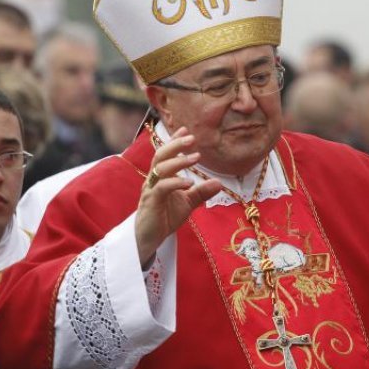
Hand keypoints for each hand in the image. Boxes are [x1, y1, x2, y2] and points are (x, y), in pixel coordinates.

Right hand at [134, 127, 221, 266]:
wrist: (149, 239)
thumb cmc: (165, 217)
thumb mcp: (187, 204)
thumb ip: (201, 192)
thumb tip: (219, 182)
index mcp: (160, 177)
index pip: (165, 154)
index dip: (174, 141)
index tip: (186, 129)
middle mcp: (153, 180)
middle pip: (161, 156)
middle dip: (176, 145)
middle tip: (192, 137)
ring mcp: (150, 190)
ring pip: (161, 169)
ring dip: (178, 161)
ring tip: (195, 157)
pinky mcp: (151, 202)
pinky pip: (162, 188)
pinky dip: (176, 183)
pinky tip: (189, 182)